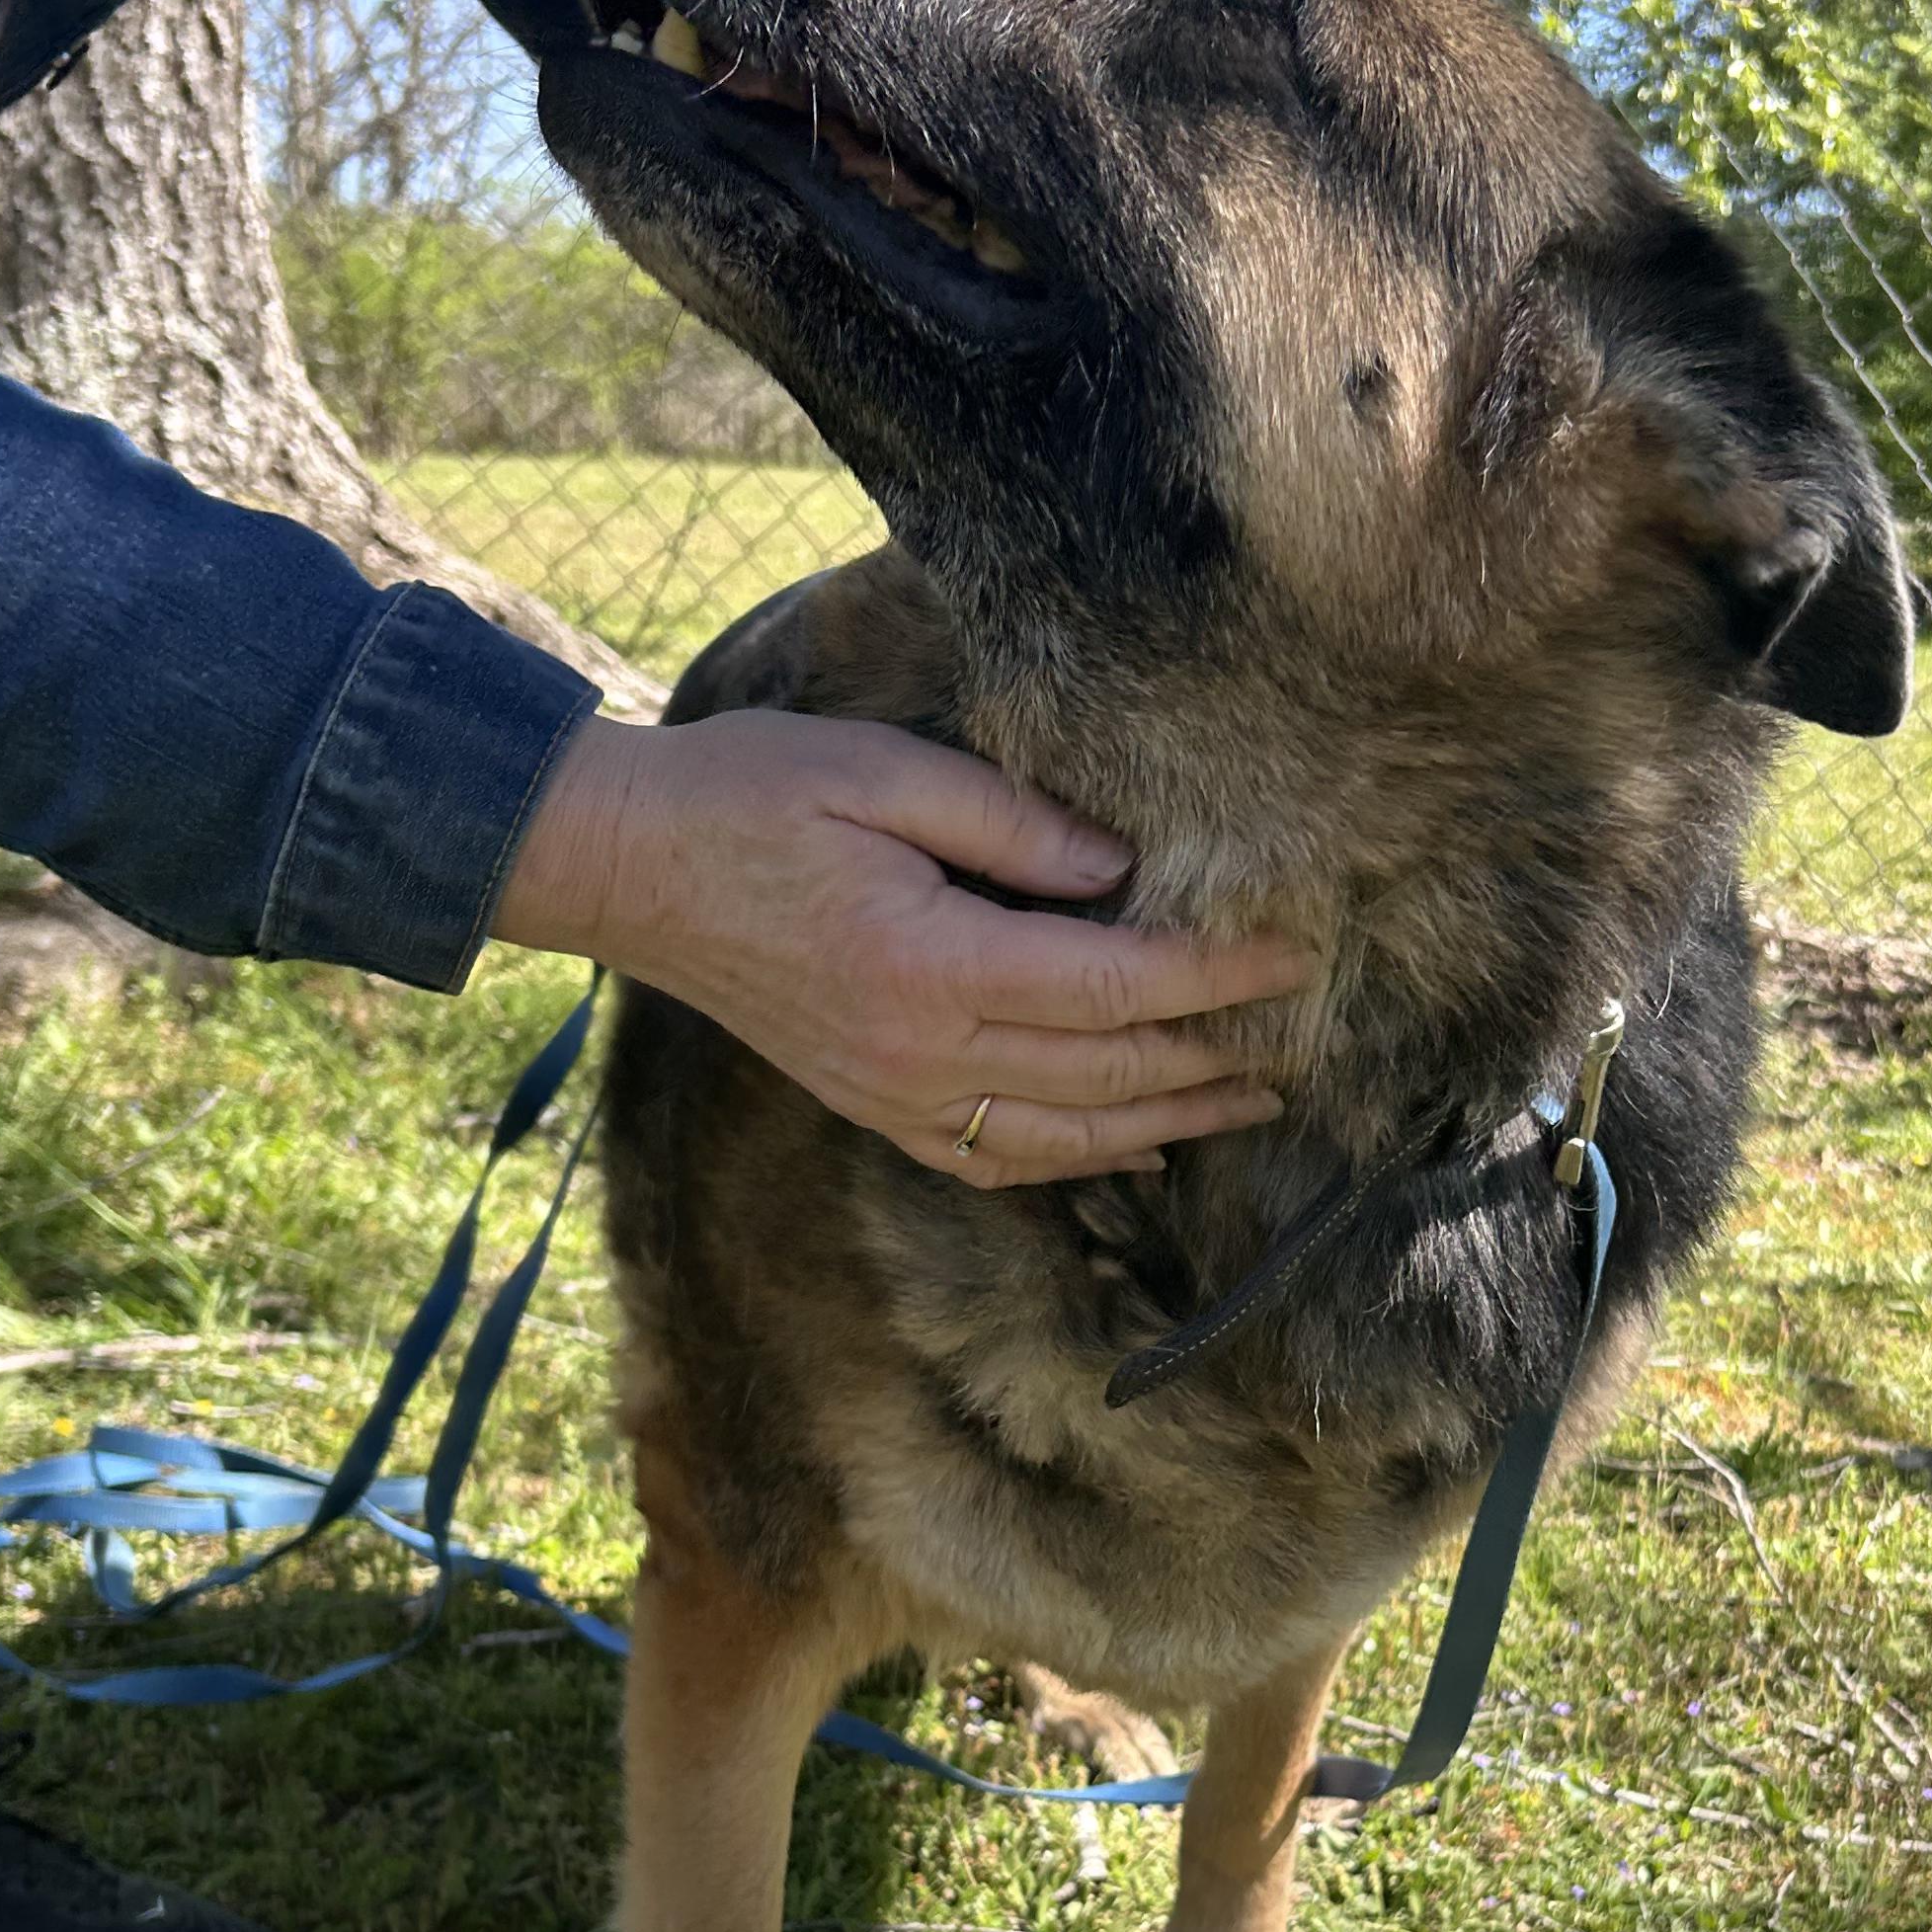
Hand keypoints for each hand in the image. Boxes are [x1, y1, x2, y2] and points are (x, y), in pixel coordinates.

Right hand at [494, 710, 1305, 1183]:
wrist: (628, 868)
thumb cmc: (751, 795)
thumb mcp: (886, 772)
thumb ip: (1012, 827)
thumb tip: (1122, 871)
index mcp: (933, 965)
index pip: (1114, 985)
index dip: (1215, 976)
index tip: (1294, 957)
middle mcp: (922, 1054)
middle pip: (1107, 1076)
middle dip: (1213, 1058)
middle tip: (1303, 1040)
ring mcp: (894, 1095)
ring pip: (1065, 1137)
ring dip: (1166, 1125)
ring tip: (1249, 1102)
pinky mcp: (873, 1106)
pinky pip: (996, 1158)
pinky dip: (1078, 1159)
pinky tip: (1133, 1147)